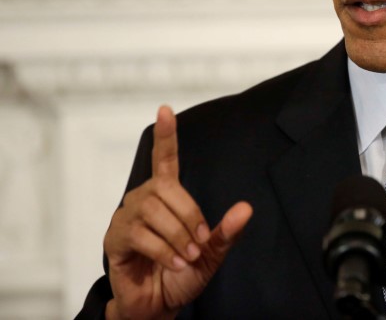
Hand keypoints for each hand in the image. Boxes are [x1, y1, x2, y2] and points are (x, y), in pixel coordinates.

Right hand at [103, 105, 252, 319]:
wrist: (160, 305)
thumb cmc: (183, 272)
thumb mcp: (212, 252)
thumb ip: (227, 232)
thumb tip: (246, 208)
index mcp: (168, 196)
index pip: (165, 159)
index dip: (166, 135)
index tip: (165, 110)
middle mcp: (144, 199)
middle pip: (167, 189)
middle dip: (190, 216)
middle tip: (199, 242)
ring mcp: (127, 217)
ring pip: (154, 211)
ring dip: (177, 236)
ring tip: (187, 256)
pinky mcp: (115, 238)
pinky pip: (140, 234)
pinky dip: (164, 250)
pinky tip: (174, 262)